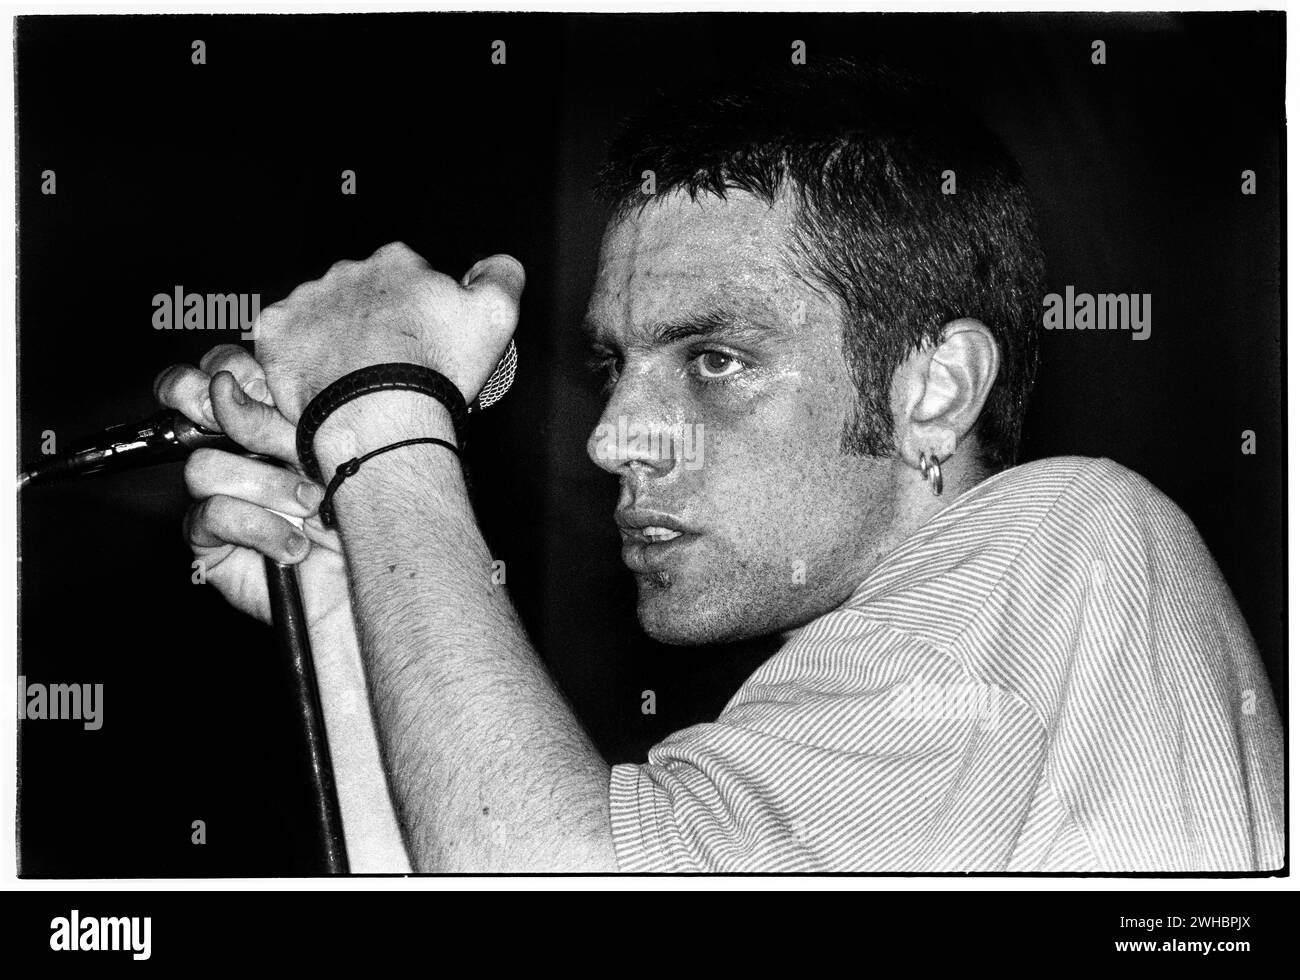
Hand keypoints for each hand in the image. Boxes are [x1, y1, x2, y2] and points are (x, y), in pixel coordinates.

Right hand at [154, 344, 352, 633]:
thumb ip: (300, 412)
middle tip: (258, 425)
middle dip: (216, 406)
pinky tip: (295, 544)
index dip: (226, 367)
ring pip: (204, 465)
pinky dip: (259, 528)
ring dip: (266, 485)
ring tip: (314, 504)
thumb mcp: (345, 450)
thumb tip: (252, 381)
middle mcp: (245, 451)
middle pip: (190, 400)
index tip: (248, 378)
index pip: (224, 369)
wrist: (381, 584)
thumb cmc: (378, 516)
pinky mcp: (213, 542)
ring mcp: (225, 495)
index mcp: (275, 418)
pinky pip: (210, 515)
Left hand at [253, 242, 524, 423]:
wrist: (379, 417)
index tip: (421, 336)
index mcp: (398, 264)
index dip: (417, 307)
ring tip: (353, 378)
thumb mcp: (496, 315)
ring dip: (334, 336)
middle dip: (372, 320)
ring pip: (321, 313)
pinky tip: (319, 378)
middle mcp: (350, 273)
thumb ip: (502, 276)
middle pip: (362, 291)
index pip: (407, 273)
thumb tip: (498, 264)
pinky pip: (282, 338)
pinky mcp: (277, 333)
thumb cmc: (432, 371)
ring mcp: (308, 301)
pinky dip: (297, 355)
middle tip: (388, 362)